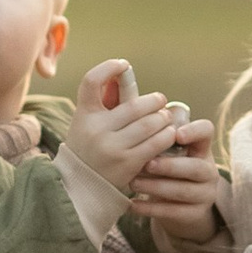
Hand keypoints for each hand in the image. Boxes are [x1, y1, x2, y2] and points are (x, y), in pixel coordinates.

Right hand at [62, 58, 187, 198]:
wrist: (82, 187)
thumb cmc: (89, 149)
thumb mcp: (87, 124)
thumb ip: (103, 102)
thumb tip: (122, 73)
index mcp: (84, 115)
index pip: (91, 81)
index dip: (108, 67)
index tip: (123, 65)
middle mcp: (95, 129)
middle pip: (133, 105)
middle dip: (153, 101)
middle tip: (161, 101)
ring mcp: (112, 147)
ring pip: (148, 124)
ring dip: (163, 118)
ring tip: (166, 118)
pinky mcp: (127, 163)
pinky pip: (155, 143)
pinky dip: (166, 135)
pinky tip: (169, 134)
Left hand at [131, 116, 222, 246]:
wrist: (182, 210)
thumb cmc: (166, 171)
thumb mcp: (166, 152)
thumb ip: (154, 134)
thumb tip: (127, 105)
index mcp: (200, 148)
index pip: (206, 131)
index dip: (194, 131)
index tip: (176, 134)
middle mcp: (207, 170)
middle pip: (195, 166)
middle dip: (169, 165)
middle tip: (146, 163)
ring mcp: (204, 194)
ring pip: (183, 190)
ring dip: (156, 186)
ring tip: (133, 183)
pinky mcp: (194, 214)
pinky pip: (173, 211)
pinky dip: (151, 208)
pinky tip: (132, 205)